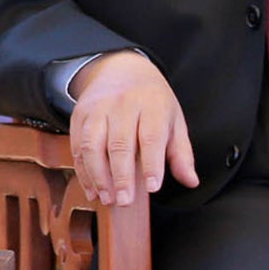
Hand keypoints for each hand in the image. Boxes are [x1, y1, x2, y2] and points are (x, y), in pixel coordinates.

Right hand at [67, 51, 197, 206]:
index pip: (151, 136)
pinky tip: (92, 188)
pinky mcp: (80, 114)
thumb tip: (190, 181)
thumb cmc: (152, 100)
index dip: (152, 164)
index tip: (153, 188)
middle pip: (119, 143)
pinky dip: (82, 170)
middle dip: (121, 175)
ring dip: (97, 175)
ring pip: (92, 144)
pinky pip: (77, 144)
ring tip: (106, 198)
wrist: (121, 68)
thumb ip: (181, 153)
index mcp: (152, 105)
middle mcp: (122, 104)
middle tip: (125, 201)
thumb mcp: (174, 120)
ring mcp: (98, 108)